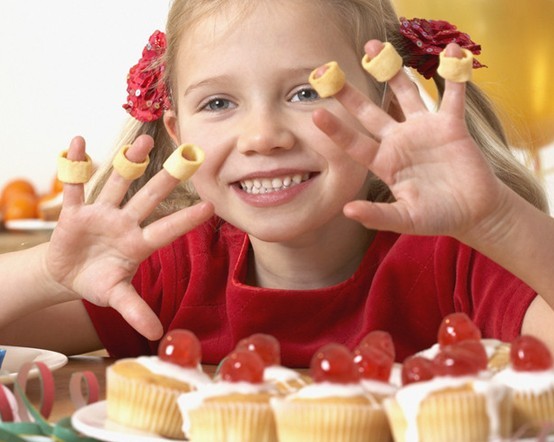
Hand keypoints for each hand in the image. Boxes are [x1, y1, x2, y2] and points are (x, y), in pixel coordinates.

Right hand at [46, 135, 213, 339]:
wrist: (66, 274)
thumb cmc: (97, 282)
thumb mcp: (116, 297)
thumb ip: (135, 310)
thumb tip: (157, 333)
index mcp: (139, 244)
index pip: (167, 230)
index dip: (186, 220)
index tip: (210, 207)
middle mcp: (125, 223)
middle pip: (148, 198)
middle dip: (166, 179)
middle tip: (186, 157)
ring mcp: (101, 214)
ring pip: (118, 184)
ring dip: (128, 163)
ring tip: (144, 141)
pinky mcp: (74, 212)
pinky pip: (74, 185)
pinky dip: (74, 166)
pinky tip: (78, 142)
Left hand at [313, 42, 510, 240]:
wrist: (473, 212)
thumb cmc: (437, 217)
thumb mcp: (406, 219)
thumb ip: (378, 215)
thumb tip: (347, 210)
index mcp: (384, 163)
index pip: (355, 143)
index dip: (336, 130)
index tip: (315, 113)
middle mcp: (399, 141)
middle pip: (370, 112)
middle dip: (351, 93)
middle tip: (329, 72)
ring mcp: (424, 130)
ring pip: (405, 93)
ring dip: (392, 70)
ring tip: (375, 46)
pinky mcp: (451, 125)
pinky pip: (451, 95)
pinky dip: (454, 74)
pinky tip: (451, 52)